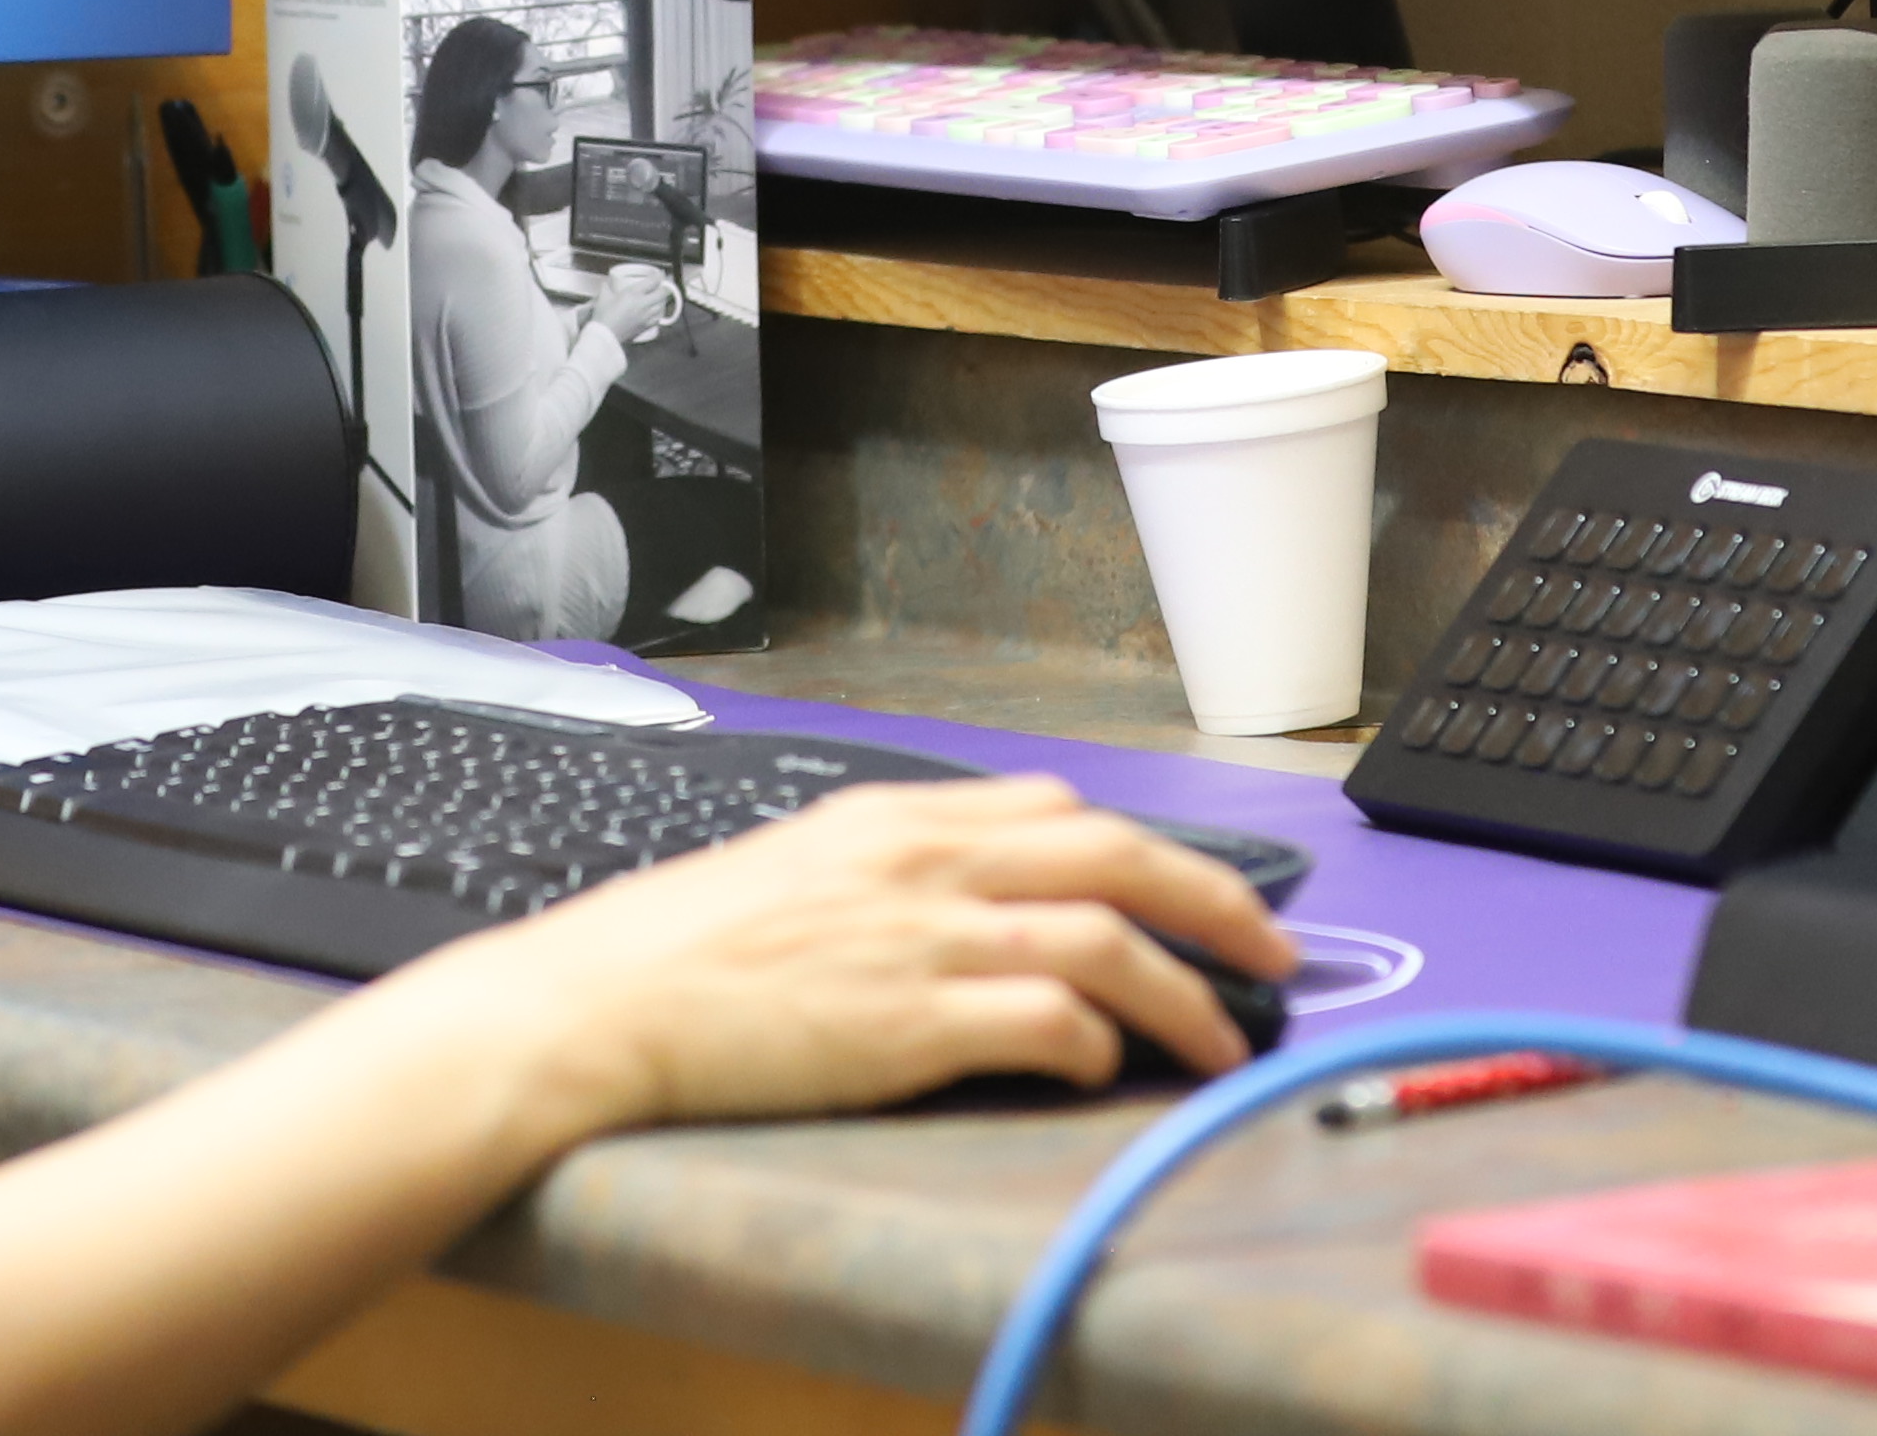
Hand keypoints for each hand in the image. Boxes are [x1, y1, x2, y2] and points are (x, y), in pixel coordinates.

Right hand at [372, 776, 1294, 1135]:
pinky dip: (1094, 1044)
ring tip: (1224, 1042)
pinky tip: (1105, 1070)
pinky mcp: (912, 1021)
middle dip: (1214, 902)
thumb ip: (890, 875)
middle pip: (1114, 853)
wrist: (602, 1003)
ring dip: (1183, 994)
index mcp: (898, 819)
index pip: (1056, 807)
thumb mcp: (798, 871)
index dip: (1145, 848)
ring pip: (1105, 940)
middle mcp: (925, 862)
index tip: (1194, 890)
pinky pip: (1046, 1022)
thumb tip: (969, 907)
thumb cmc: (682, 952)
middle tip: (1274, 954)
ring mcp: (923, 939)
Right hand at [598, 262, 686, 344]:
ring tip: (660, 296)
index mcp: (633, 293)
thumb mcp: (603, 297)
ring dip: (663, 299)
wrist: (605, 336)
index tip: (659, 273)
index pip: (653, 281)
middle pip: (663, 293)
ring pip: (662, 305)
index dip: (659, 275)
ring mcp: (646, 316)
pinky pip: (658, 318)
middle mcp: (643, 303)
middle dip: (666, 287)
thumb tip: (606, 283)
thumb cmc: (603, 316)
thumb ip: (606, 287)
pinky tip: (656, 311)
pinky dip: (659, 313)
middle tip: (664, 283)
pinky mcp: (646, 326)